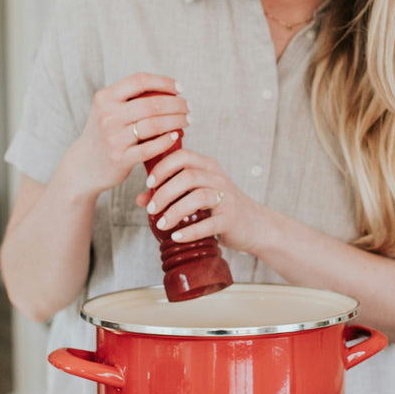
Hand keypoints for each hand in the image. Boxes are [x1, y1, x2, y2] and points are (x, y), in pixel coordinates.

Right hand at [70, 73, 190, 195]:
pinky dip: (166, 141)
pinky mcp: (120, 158)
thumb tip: (166, 88)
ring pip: (154, 125)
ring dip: (176, 121)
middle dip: (176, 104)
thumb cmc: (104, 133)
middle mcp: (108, 115)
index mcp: (105, 98)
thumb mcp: (107, 109)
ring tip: (187, 121)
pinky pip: (150, 148)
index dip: (164, 82)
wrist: (84, 165)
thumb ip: (128, 98)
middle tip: (188, 108)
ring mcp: (113, 138)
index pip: (140, 81)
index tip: (179, 89)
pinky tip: (175, 136)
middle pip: (152, 104)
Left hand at [137, 149, 260, 254]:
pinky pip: (209, 224)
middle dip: (164, 193)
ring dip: (174, 212)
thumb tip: (140, 199)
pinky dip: (190, 231)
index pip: (182, 156)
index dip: (163, 167)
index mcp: (207, 166)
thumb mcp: (195, 195)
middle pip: (187, 176)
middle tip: (151, 209)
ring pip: (198, 197)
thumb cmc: (219, 207)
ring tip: (161, 224)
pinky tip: (176, 236)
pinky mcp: (230, 218)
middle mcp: (218, 178)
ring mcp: (227, 197)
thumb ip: (170, 193)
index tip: (149, 183)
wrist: (254, 225)